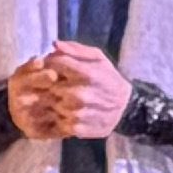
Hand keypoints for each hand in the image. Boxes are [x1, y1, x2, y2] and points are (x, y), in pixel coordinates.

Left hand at [6, 43, 130, 141]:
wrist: (126, 109)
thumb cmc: (109, 79)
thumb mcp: (99, 59)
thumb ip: (76, 50)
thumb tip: (54, 44)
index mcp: (87, 74)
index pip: (55, 63)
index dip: (49, 62)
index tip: (51, 65)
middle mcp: (79, 94)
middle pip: (47, 84)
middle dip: (47, 82)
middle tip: (53, 82)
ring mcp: (76, 112)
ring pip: (48, 102)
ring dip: (50, 99)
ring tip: (59, 97)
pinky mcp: (74, 128)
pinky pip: (54, 119)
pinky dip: (56, 115)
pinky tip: (63, 111)